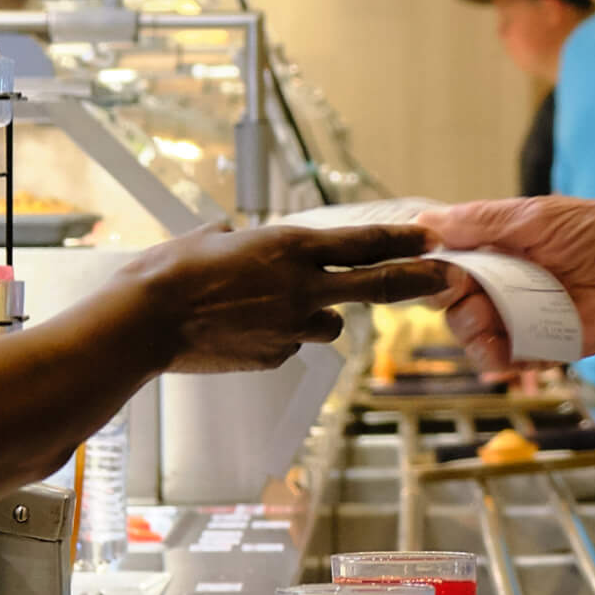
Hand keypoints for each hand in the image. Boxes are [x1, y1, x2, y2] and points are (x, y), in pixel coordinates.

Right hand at [126, 222, 451, 373]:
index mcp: (290, 247)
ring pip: (330, 325)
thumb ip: (241, 239)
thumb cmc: (172, 271)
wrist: (146, 321)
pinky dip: (277, 337)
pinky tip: (240, 331)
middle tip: (448, 278)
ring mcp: (291, 327)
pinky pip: (290, 345)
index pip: (363, 243)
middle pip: (377, 285)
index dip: (401, 241)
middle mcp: (301, 287)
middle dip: (418, 280)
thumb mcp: (213, 237)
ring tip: (270, 308)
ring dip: (318, 316)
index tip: (429, 240)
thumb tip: (239, 237)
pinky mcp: (275, 357)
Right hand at [420, 195, 594, 369]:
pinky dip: (490, 357)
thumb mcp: (535, 216)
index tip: (433, 260)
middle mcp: (503, 282)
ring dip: (467, 324)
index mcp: (500, 247)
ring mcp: (516, 317)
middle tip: (464, 286)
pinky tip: (498, 346)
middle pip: (449, 296)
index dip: (435, 261)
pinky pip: (495, 360)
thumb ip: (481, 221)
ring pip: (465, 328)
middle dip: (447, 292)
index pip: (449, 257)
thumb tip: (425, 221)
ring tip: (487, 315)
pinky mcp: (532, 348)